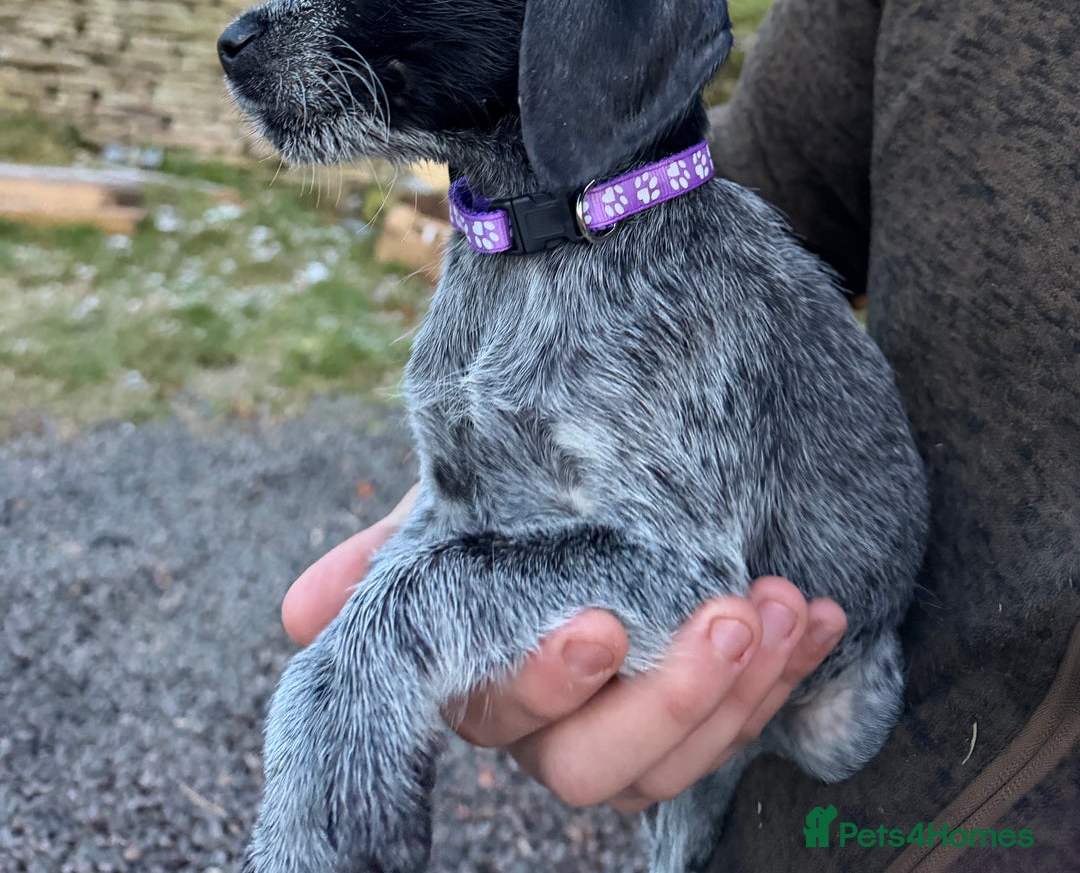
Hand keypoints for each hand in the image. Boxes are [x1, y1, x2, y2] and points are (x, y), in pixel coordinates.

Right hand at [281, 486, 846, 812]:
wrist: (626, 418)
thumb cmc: (528, 469)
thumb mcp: (468, 495)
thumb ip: (397, 549)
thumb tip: (303, 612)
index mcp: (492, 673)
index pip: (507, 711)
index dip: (547, 684)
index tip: (599, 625)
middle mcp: (561, 719)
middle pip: (601, 767)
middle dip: (674, 701)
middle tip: (734, 617)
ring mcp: (643, 715)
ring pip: (683, 762)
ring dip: (747, 691)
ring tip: (791, 605)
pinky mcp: (717, 699)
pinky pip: (755, 721)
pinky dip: (798, 673)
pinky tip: (825, 613)